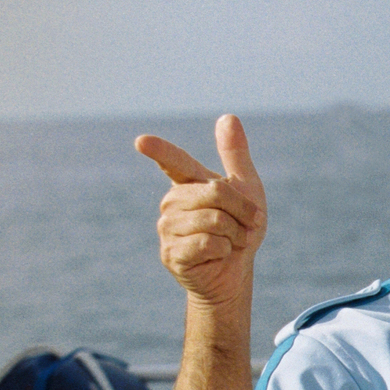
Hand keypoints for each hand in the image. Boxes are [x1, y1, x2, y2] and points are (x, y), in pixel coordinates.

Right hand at [137, 116, 266, 307]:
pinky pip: (207, 243)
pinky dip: (224, 249)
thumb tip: (228, 117)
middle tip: (247, 224)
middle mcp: (172, 203)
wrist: (236, 272)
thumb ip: (235, 155)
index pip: (174, 163)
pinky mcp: (171, 253)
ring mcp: (167, 228)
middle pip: (215, 192)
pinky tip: (218, 255)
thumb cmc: (240, 229)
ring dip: (235, 233)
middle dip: (242, 209)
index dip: (160, 151)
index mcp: (188, 184)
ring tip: (230, 241)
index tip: (142, 142)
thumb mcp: (247, 189)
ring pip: (213, 219)